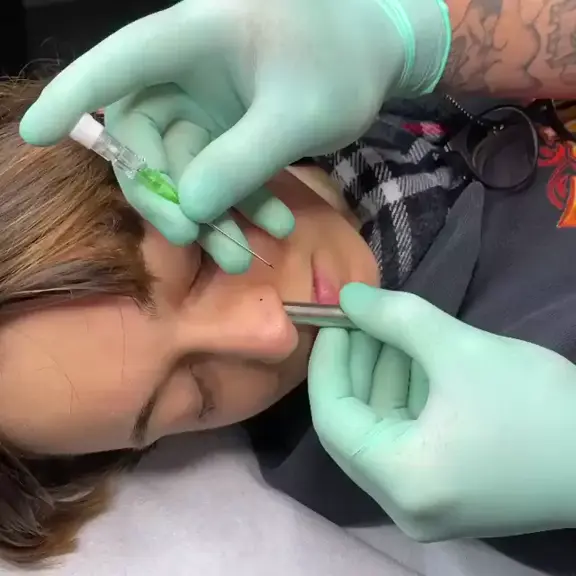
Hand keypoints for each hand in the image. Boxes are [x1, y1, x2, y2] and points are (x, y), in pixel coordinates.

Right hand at [19, 0, 449, 271]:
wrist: (379, 56)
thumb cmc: (343, 63)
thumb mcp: (296, 115)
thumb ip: (241, 159)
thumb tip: (189, 208)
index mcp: (194, 38)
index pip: (117, 64)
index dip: (72, 97)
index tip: (33, 133)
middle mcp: (188, 69)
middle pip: (146, 137)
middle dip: (169, 196)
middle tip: (200, 242)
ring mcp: (209, 101)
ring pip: (185, 165)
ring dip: (212, 213)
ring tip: (247, 253)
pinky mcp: (231, 126)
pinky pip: (219, 170)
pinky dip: (241, 201)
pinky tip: (276, 227)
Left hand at [309, 283, 575, 540]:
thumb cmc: (538, 404)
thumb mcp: (459, 350)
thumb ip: (395, 318)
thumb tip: (347, 296)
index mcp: (402, 482)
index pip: (333, 419)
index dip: (328, 363)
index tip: (333, 319)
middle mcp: (404, 504)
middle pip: (354, 426)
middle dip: (354, 366)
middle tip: (357, 318)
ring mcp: (427, 502)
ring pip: (381, 429)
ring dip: (381, 376)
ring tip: (385, 327)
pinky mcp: (448, 490)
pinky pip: (407, 438)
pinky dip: (404, 396)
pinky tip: (409, 355)